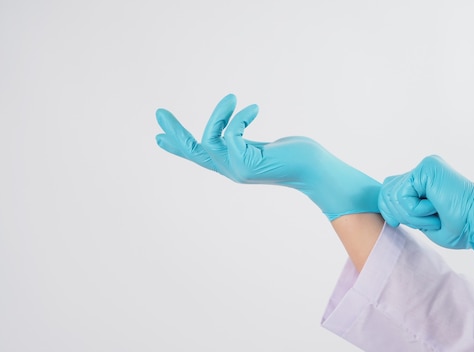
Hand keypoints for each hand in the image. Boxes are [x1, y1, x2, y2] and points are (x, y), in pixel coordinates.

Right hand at [155, 94, 380, 220]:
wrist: (315, 168)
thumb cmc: (295, 155)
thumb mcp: (260, 146)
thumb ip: (243, 142)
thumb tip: (232, 133)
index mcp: (233, 165)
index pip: (199, 156)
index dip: (178, 146)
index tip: (158, 137)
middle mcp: (231, 170)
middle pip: (194, 152)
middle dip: (175, 133)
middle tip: (159, 112)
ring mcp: (238, 169)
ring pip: (209, 140)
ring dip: (217, 115)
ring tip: (232, 97)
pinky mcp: (247, 163)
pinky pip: (231, 134)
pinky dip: (239, 117)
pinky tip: (252, 108)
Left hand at [378, 155, 473, 262]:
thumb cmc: (460, 227)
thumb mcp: (423, 220)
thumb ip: (405, 208)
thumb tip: (384, 203)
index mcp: (425, 179)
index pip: (390, 188)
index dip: (388, 208)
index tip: (397, 223)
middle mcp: (424, 169)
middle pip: (387, 189)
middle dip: (397, 212)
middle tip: (424, 221)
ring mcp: (426, 166)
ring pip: (393, 194)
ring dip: (410, 214)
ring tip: (433, 216)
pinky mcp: (427, 168)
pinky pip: (403, 194)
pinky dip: (415, 210)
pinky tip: (435, 208)